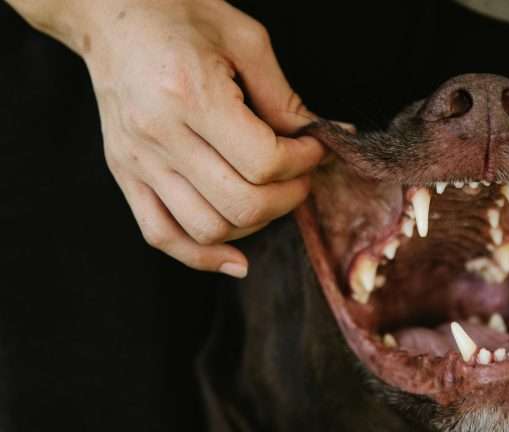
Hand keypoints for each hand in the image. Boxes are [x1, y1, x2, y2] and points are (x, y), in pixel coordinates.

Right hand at [20, 0, 325, 276]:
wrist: (110, 12)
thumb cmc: (178, 15)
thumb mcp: (244, 40)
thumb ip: (284, 97)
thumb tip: (326, 134)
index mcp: (191, 96)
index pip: (264, 162)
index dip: (304, 161)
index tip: (314, 147)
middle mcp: (159, 136)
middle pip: (241, 203)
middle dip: (288, 196)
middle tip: (301, 175)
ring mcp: (137, 161)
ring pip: (207, 228)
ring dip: (254, 222)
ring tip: (271, 196)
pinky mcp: (125, 173)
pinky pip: (161, 235)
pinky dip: (201, 256)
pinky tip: (235, 258)